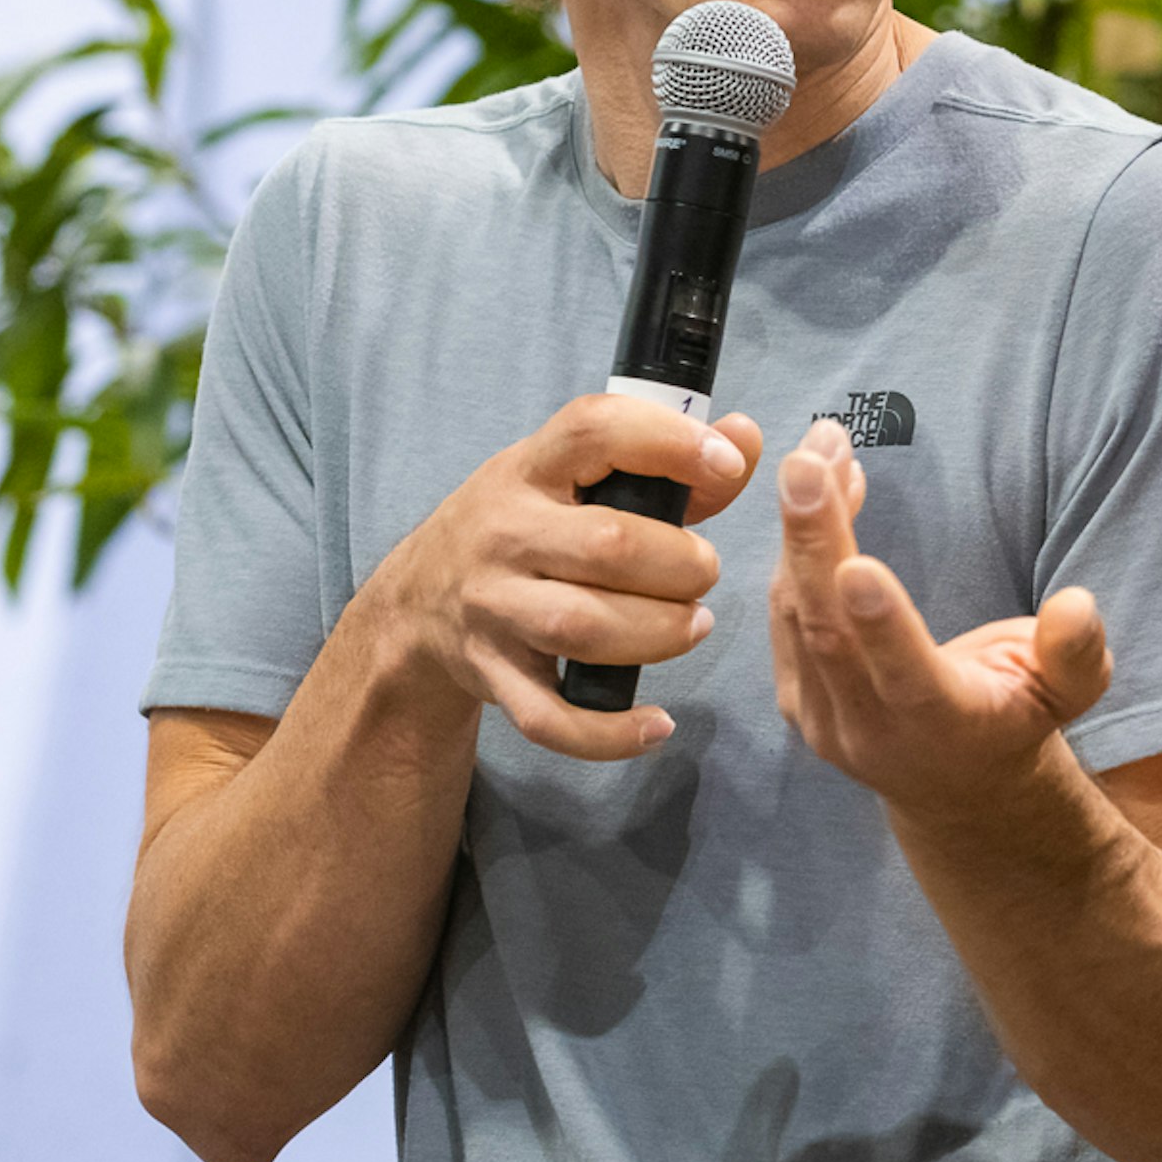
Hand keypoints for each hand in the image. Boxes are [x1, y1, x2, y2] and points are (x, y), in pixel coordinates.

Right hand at [372, 393, 762, 760]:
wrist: (417, 601)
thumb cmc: (529, 526)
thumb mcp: (575, 477)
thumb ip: (667, 462)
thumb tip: (745, 439)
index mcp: (529, 469)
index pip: (594, 431)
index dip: (670, 443)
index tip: (725, 465)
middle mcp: (503, 534)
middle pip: (608, 546)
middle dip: (681, 564)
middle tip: (702, 571)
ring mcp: (493, 609)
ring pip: (581, 628)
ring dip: (659, 632)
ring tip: (691, 625)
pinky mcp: (493, 675)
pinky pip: (550, 717)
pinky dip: (609, 731)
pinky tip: (657, 724)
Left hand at [768, 418, 1113, 818]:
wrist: (954, 785)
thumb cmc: (1018, 718)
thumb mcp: (1069, 693)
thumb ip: (1076, 653)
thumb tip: (1075, 604)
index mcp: (942, 728)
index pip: (906, 679)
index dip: (882, 625)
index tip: (859, 565)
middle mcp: (868, 730)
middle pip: (828, 633)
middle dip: (816, 541)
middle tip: (810, 462)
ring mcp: (820, 716)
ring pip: (796, 614)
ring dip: (801, 528)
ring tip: (821, 450)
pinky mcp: (794, 694)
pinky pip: (784, 612)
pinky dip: (795, 546)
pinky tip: (819, 487)